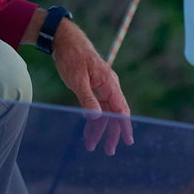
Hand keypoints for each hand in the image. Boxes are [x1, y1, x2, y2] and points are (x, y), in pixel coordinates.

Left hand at [51, 19, 133, 153]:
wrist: (65, 41)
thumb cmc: (72, 57)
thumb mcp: (77, 79)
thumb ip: (87, 98)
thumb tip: (96, 118)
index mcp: (109, 83)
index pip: (121, 109)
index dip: (125, 126)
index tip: (128, 141)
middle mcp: (108, 86)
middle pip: (114, 114)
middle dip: (111, 133)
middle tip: (109, 151)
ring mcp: (101, 87)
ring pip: (104, 112)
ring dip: (99, 129)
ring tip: (91, 146)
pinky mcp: (93, 87)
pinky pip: (96, 107)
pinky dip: (92, 119)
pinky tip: (87, 130)